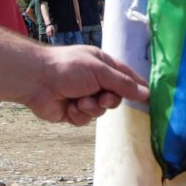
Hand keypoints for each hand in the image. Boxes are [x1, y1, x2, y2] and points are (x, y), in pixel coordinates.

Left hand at [24, 45, 148, 125]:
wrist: (36, 80)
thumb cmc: (68, 68)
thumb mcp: (100, 72)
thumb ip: (123, 84)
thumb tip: (146, 93)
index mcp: (103, 66)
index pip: (127, 77)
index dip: (137, 88)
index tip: (149, 98)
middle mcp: (95, 81)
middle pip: (115, 98)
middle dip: (108, 100)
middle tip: (101, 98)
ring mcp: (83, 97)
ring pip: (100, 111)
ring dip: (91, 108)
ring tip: (79, 101)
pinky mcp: (72, 112)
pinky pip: (85, 119)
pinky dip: (78, 115)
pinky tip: (69, 107)